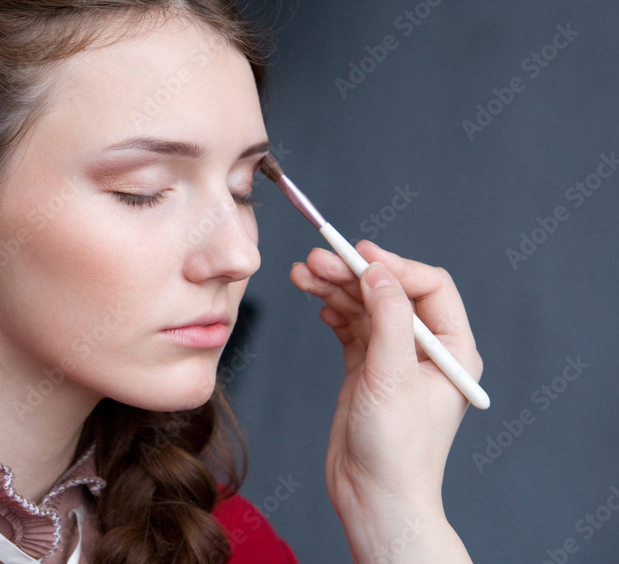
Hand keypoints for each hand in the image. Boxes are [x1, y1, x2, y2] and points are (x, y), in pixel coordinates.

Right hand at [290, 240, 480, 561]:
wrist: (373, 498)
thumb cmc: (398, 451)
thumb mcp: (393, 377)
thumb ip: (388, 318)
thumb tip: (378, 270)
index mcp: (451, 349)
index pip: (429, 287)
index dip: (394, 266)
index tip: (358, 255)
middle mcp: (425, 350)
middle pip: (389, 292)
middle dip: (352, 273)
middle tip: (316, 260)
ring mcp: (394, 359)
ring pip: (365, 306)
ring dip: (335, 288)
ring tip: (303, 274)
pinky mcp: (366, 370)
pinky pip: (350, 327)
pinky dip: (333, 311)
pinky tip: (317, 303)